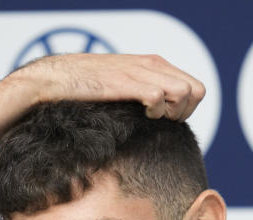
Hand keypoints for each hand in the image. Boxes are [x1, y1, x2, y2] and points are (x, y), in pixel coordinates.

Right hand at [10, 53, 205, 120]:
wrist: (55, 80)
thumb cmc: (86, 89)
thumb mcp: (122, 85)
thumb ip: (143, 92)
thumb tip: (162, 116)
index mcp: (154, 64)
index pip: (196, 87)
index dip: (188, 108)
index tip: (167, 120)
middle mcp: (151, 64)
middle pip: (197, 91)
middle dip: (185, 111)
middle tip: (162, 122)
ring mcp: (140, 71)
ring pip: (184, 92)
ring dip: (173, 112)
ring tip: (152, 118)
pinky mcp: (126, 82)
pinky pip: (160, 95)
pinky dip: (156, 110)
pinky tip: (141, 116)